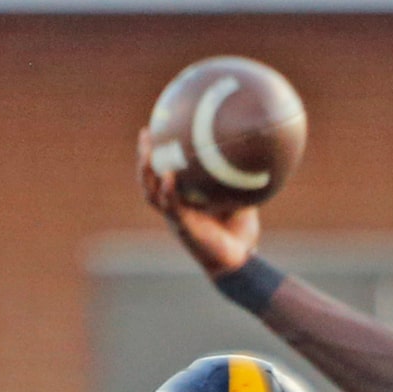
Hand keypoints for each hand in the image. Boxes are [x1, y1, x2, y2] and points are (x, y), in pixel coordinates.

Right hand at [136, 126, 261, 275]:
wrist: (240, 261)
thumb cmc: (239, 233)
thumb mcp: (239, 199)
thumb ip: (237, 179)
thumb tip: (249, 153)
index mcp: (183, 201)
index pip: (163, 175)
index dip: (157, 156)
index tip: (157, 130)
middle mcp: (174, 208)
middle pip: (149, 181)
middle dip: (144, 158)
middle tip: (145, 135)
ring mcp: (176, 218)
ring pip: (152, 194)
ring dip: (147, 173)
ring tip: (147, 152)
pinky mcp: (184, 228)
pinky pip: (171, 207)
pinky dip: (168, 191)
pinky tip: (168, 176)